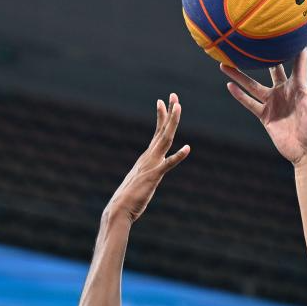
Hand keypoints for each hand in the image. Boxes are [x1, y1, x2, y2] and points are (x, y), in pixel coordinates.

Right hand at [105, 94, 188, 222]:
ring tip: (179, 108)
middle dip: (169, 113)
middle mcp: (148, 157)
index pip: (157, 134)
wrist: (118, 210)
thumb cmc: (128, 200)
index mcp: (146, 158)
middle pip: (162, 131)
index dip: (161, 117)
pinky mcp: (154, 177)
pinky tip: (188, 148)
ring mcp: (151, 165)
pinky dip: (178, 156)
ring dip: (173, 123)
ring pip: (165, 140)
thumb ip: (145, 177)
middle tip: (174, 95)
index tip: (163, 102)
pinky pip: (168, 164)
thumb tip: (147, 177)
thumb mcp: (140, 184)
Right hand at [221, 49, 306, 165]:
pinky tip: (229, 85)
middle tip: (250, 40)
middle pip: (270, 69)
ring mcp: (273, 103)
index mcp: (298, 86)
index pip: (296, 63)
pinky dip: (239, 95)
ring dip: (240, 75)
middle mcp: (284, 91)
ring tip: (226, 62)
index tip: (289, 29)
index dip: (295, 48)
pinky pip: (250, 103)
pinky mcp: (265, 116)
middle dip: (261, 56)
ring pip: (253, 85)